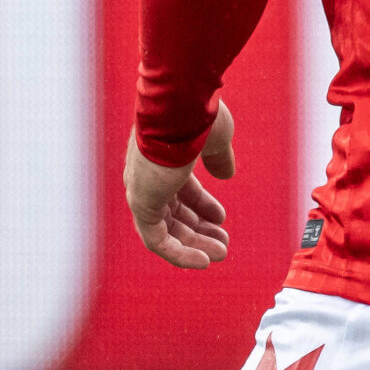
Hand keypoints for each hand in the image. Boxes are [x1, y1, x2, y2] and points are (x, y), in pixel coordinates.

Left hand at [123, 103, 236, 269]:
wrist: (180, 108)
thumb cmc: (198, 117)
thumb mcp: (216, 139)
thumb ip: (219, 158)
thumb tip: (227, 174)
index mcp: (164, 160)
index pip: (181, 191)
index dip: (203, 207)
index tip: (221, 218)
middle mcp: (149, 178)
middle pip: (173, 214)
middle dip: (199, 231)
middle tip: (223, 244)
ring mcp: (143, 191)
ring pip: (166, 230)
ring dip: (193, 245)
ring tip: (219, 254)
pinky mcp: (143, 205)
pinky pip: (157, 240)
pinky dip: (178, 253)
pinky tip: (202, 261)